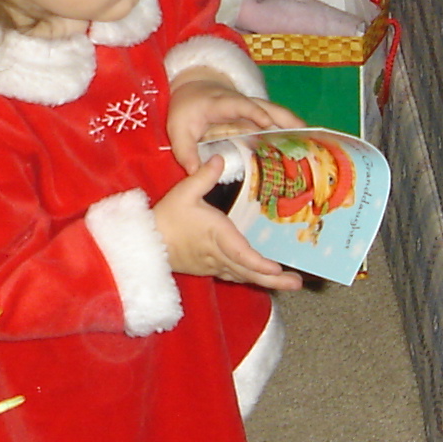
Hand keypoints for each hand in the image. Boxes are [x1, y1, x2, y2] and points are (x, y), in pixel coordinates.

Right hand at [153, 159, 302, 290]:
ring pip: (243, 276)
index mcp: (216, 235)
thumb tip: (221, 157)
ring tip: (289, 284)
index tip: (275, 269)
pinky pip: (235, 275)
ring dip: (266, 281)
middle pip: (248, 271)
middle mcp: (218, 254)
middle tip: (296, 284)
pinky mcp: (210, 269)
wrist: (145, 244)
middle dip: (273, 279)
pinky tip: (263, 278)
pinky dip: (251, 277)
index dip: (258, 264)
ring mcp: (214, 265)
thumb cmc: (166, 218)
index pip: (240, 254)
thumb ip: (204, 175)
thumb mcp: (183, 192)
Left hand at [167, 70, 301, 170]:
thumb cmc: (186, 110)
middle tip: (302, 128)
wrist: (193, 91)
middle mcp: (240, 102)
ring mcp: (250, 107)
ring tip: (310, 136)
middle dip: (283, 116)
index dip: (253, 112)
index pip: (238, 104)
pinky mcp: (255, 114)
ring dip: (291, 122)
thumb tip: (195, 172)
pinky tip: (302, 142)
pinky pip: (273, 119)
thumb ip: (185, 151)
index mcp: (220, 103)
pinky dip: (287, 128)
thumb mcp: (178, 130)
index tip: (265, 122)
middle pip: (265, 105)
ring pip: (274, 111)